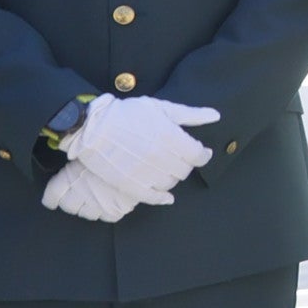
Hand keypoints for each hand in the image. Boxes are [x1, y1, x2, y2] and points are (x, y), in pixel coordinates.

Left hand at [40, 154, 149, 222]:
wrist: (143, 152)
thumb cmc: (114, 145)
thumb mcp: (89, 145)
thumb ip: (74, 148)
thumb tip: (64, 142)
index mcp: (71, 177)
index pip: (53, 195)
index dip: (51, 199)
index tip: (51, 200)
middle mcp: (82, 193)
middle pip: (69, 206)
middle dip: (70, 202)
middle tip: (76, 194)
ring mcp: (100, 203)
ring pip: (87, 214)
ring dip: (89, 207)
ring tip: (95, 196)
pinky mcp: (118, 208)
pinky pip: (108, 216)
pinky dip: (108, 210)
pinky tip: (110, 201)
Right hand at [63, 93, 220, 199]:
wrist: (91, 126)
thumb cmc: (127, 114)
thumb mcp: (161, 108)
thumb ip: (191, 115)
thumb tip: (216, 116)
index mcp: (172, 139)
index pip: (198, 155)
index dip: (202, 154)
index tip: (201, 152)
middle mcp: (162, 158)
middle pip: (185, 170)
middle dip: (185, 164)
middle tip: (179, 158)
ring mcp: (146, 173)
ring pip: (170, 183)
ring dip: (172, 177)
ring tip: (165, 168)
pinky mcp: (130, 185)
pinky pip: (153, 197)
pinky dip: (162, 198)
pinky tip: (167, 197)